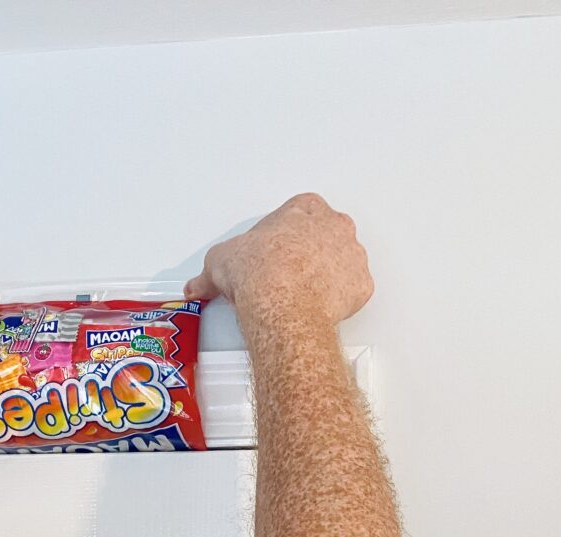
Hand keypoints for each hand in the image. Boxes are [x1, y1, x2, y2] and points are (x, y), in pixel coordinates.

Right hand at [184, 194, 372, 322]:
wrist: (282, 305)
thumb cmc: (260, 274)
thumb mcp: (221, 261)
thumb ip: (213, 269)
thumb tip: (200, 283)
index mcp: (305, 208)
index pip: (300, 211)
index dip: (286, 233)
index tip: (276, 247)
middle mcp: (334, 226)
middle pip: (326, 234)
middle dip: (310, 251)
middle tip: (290, 270)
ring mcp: (351, 255)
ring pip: (343, 262)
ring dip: (328, 274)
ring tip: (305, 291)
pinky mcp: (360, 285)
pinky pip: (353, 290)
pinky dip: (340, 299)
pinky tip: (321, 305)